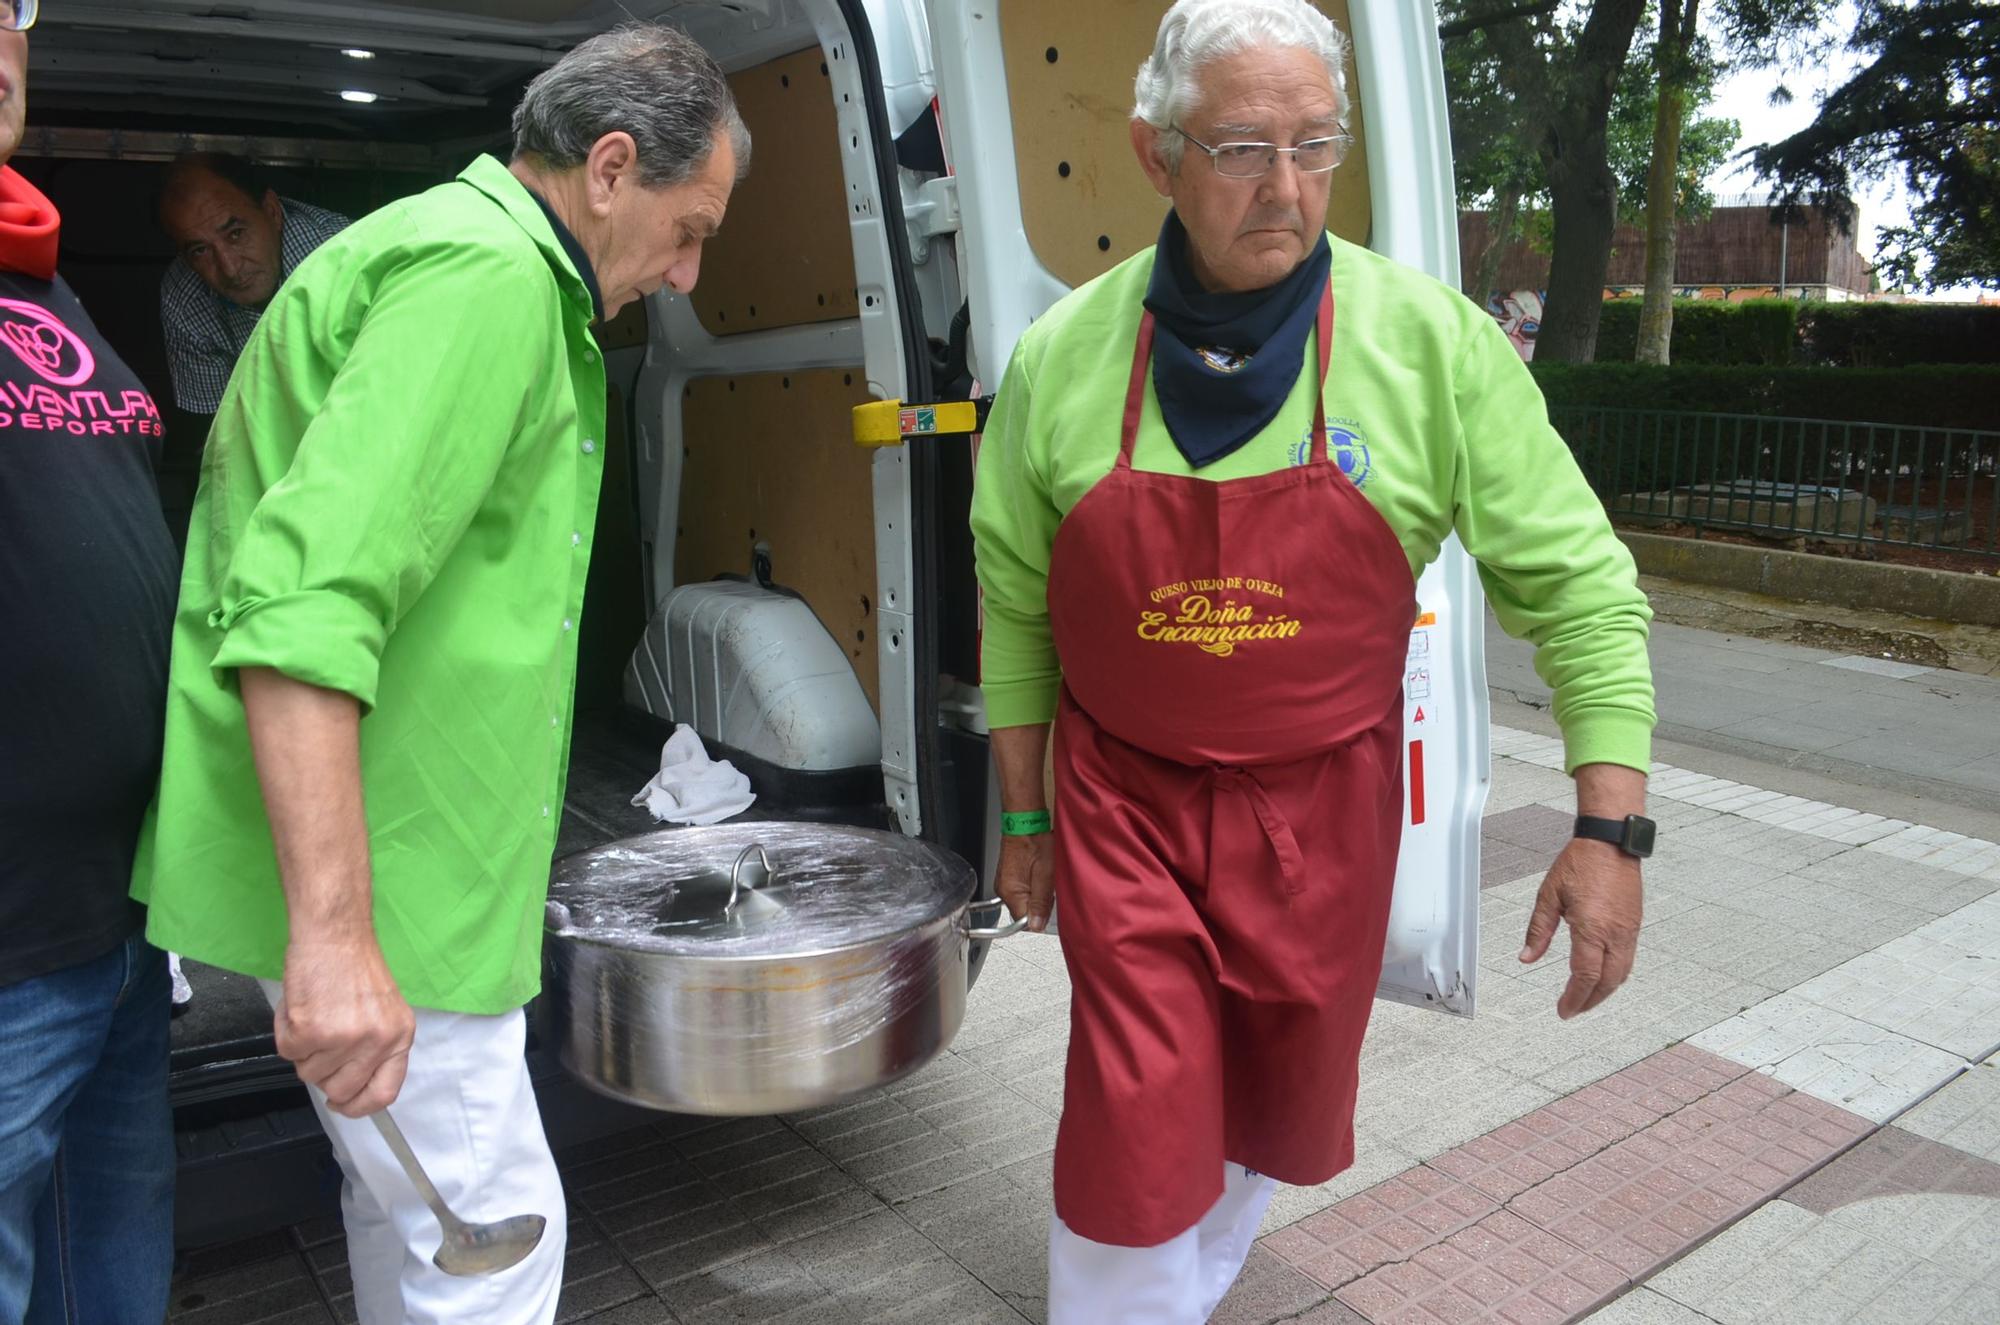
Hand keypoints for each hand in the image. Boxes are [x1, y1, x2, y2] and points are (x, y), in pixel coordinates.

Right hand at [275, 933, 416, 1116]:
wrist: (334, 934)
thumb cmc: (354, 966)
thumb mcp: (383, 1011)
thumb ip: (374, 1049)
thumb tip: (351, 1086)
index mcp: (400, 1037)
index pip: (385, 1093)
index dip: (359, 1105)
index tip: (343, 1103)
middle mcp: (377, 1042)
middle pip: (340, 1089)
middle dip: (323, 1074)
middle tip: (320, 1044)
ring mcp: (344, 1039)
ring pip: (309, 1073)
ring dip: (304, 1050)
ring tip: (314, 1014)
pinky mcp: (311, 1032)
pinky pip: (287, 1053)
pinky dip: (286, 1032)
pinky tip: (300, 1008)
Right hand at [994, 831, 1055, 933]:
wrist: (1027, 820)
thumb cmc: (1036, 840)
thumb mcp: (1045, 875)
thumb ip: (1040, 903)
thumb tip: (1037, 925)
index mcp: (1010, 892)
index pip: (1023, 922)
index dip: (1040, 916)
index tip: (1049, 905)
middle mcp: (1004, 889)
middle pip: (1023, 912)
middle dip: (1039, 905)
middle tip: (1049, 886)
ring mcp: (1005, 882)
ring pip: (1025, 901)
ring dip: (1037, 895)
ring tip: (1045, 876)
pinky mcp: (1009, 875)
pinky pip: (1023, 890)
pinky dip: (1033, 886)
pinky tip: (1040, 873)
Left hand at [1519, 839, 1642, 1018]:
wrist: (1611, 843)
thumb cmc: (1581, 863)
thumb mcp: (1549, 896)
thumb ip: (1538, 930)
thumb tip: (1526, 957)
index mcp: (1592, 928)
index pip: (1585, 975)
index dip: (1574, 998)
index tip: (1563, 1010)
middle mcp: (1615, 934)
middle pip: (1607, 982)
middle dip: (1590, 1001)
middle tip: (1573, 1010)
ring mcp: (1629, 931)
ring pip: (1621, 974)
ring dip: (1604, 991)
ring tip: (1586, 999)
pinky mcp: (1634, 925)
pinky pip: (1628, 960)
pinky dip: (1615, 975)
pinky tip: (1603, 976)